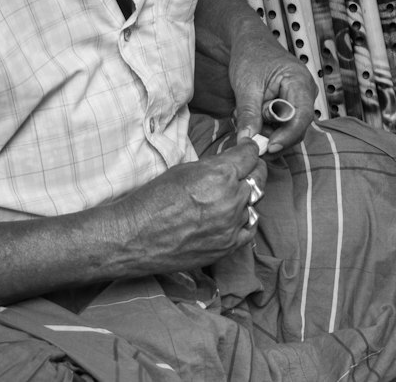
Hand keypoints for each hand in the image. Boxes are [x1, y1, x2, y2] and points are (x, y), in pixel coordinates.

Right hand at [104, 142, 267, 276]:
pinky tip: (233, 216)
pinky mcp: (228, 246)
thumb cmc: (155, 198)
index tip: (247, 149)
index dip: (249, 149)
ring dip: (246, 196)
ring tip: (231, 194)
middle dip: (252, 169)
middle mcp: (231, 199)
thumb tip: (234, 161)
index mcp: (220, 174)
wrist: (136, 236)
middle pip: (259, 177)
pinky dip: (244, 220)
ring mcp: (232, 225)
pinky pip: (250, 228)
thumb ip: (216, 165)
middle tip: (244, 168)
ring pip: (254, 202)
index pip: (251, 155)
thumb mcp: (186, 169)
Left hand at [228, 26, 316, 154]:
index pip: (302, 116)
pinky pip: (281, 125)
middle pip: (296, 127)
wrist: (248, 43)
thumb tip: (247, 141)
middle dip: (273, 134)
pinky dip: (265, 126)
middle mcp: (305, 93)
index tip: (269, 147)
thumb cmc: (250, 55)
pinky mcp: (288, 106)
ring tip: (245, 116)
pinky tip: (251, 116)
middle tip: (249, 134)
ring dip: (266, 130)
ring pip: (287, 129)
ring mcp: (298, 100)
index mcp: (300, 81)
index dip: (287, 135)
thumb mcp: (246, 85)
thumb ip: (248, 114)